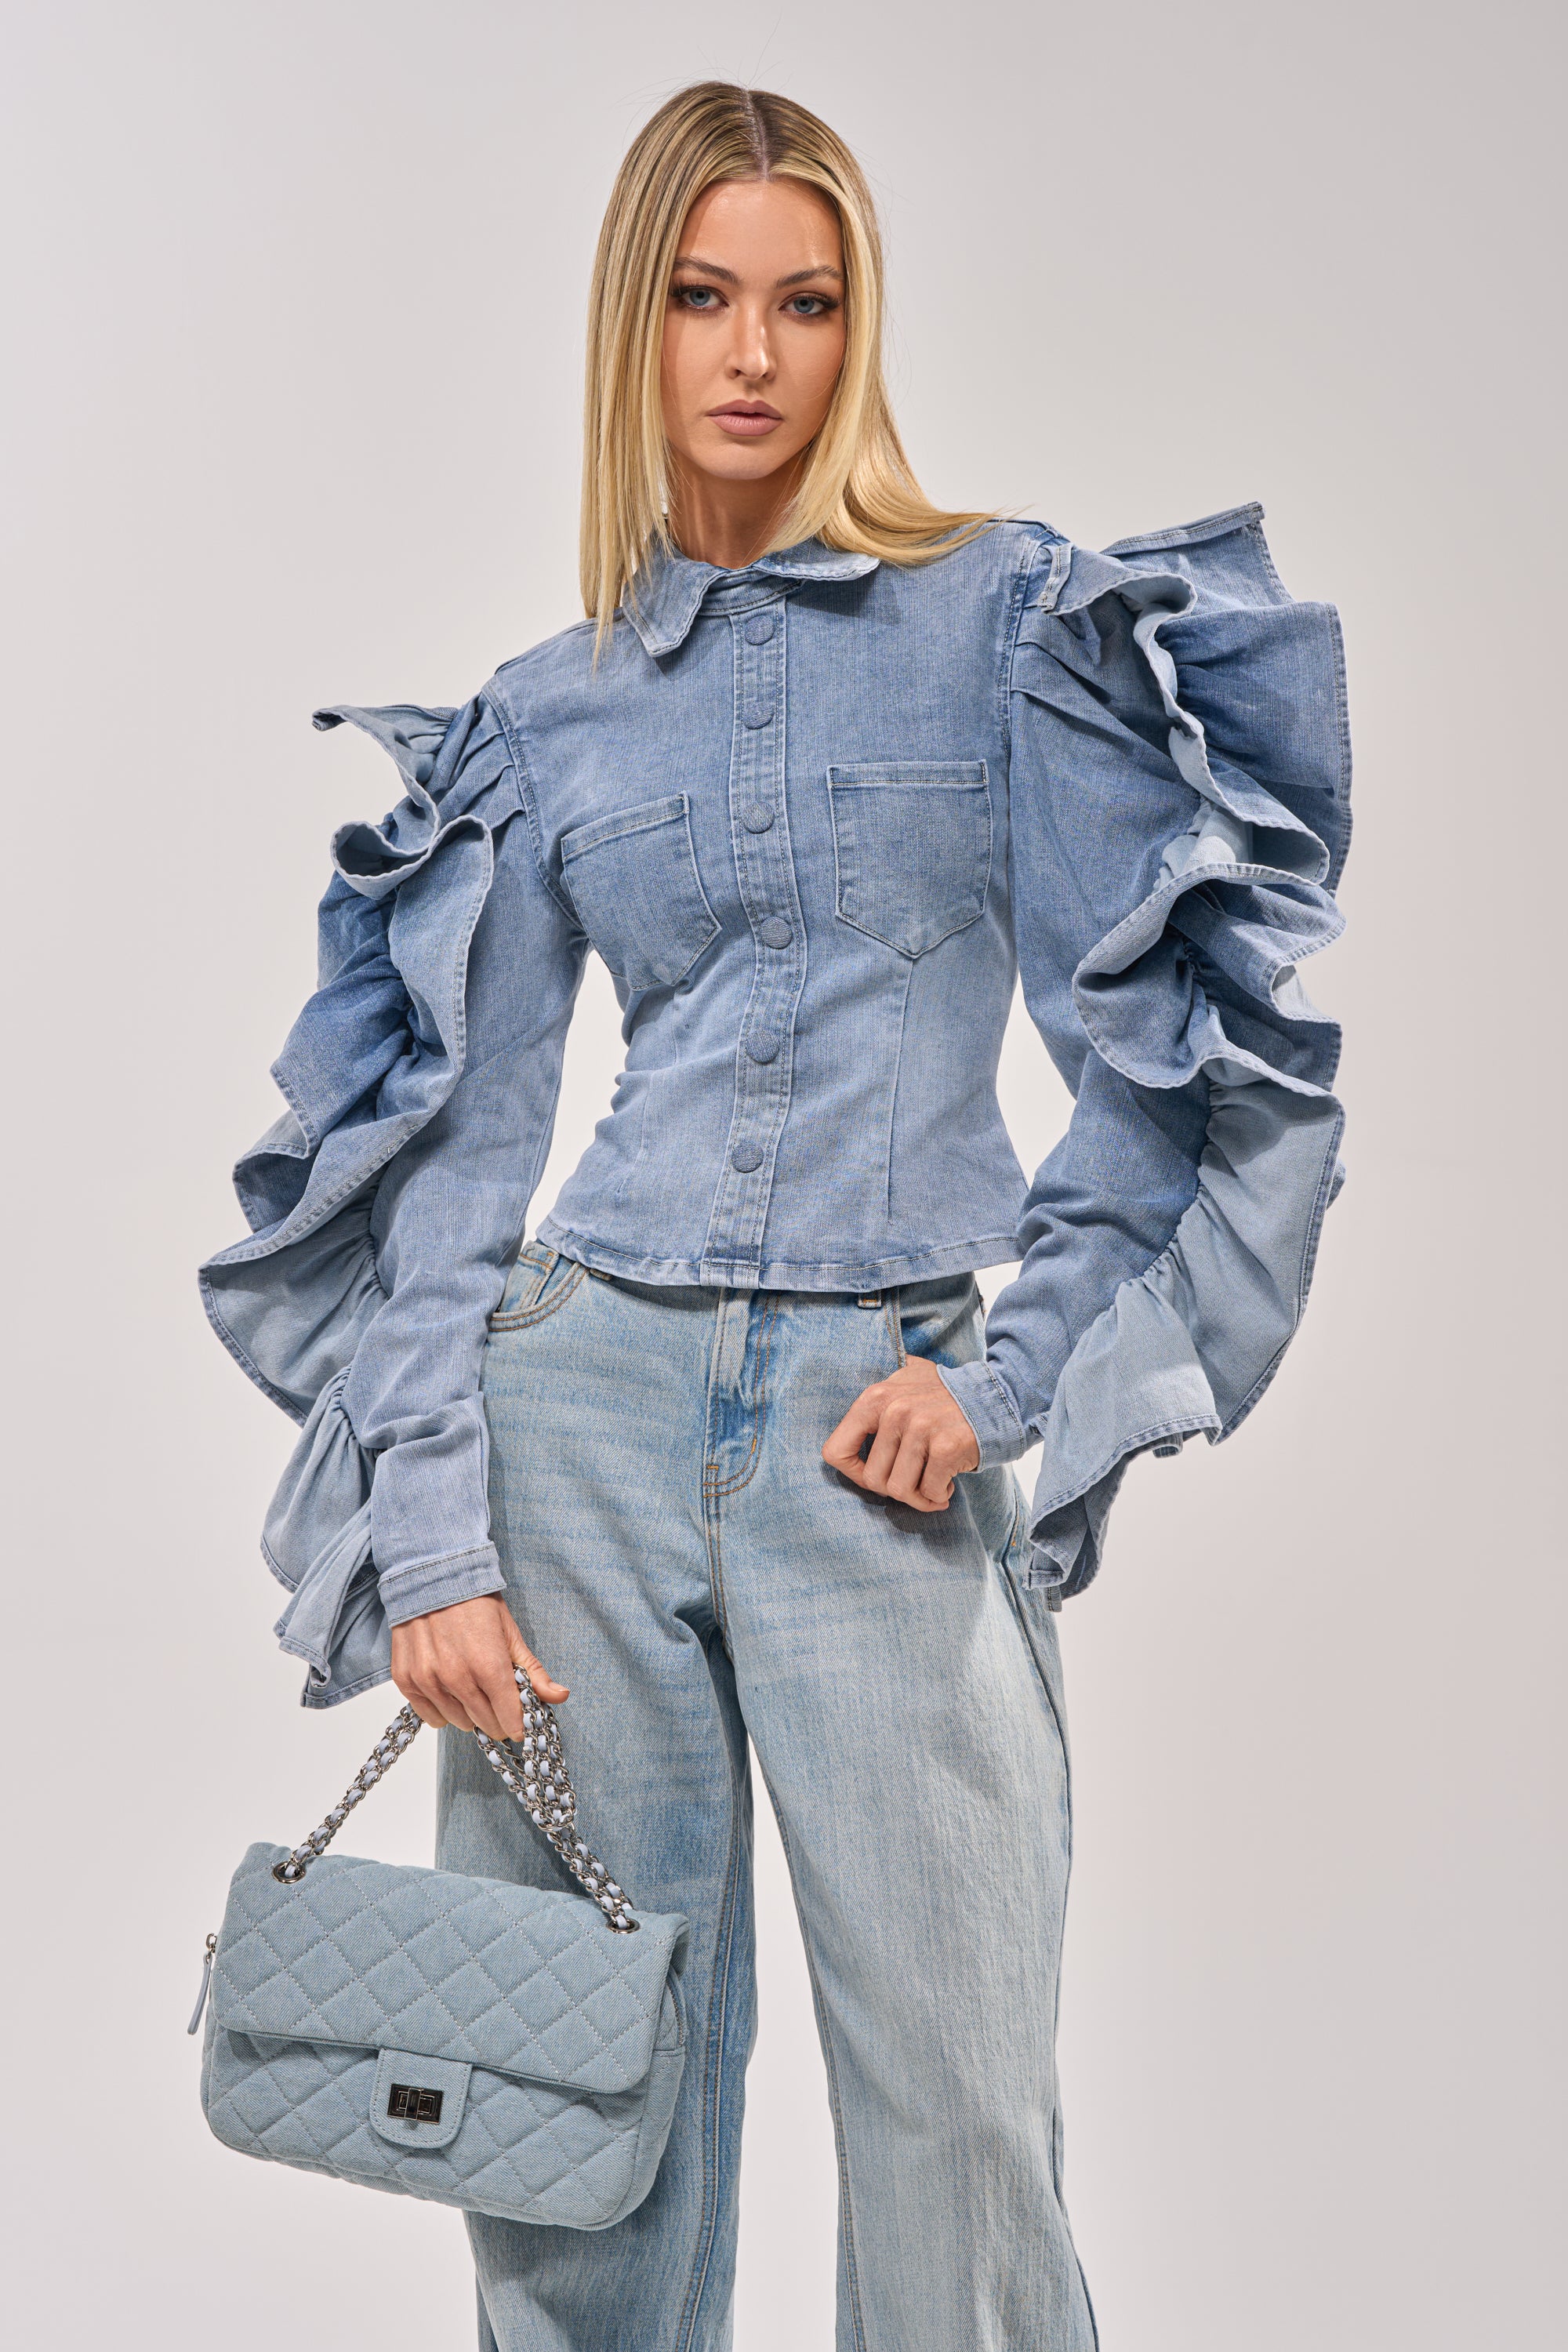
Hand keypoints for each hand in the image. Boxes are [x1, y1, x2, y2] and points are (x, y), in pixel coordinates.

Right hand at [390, 1594, 566, 1739]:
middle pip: (486, 1724)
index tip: (520, 1723)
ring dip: (469, 1714)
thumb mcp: (510, 1633)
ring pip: (458, 1723)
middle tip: (498, 1702)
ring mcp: (428, 1680)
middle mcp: (456, 1677)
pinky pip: (430, 1716)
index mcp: (488, 1665)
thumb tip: (561, 1696)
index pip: (509, 1718)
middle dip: (497, 1718)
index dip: (518, 1723)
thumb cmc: (474, 1603)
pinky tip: (449, 1692)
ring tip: (471, 1689)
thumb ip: (533, 1671)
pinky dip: (442, 1711)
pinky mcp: (406, 1680)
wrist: (432, 1578)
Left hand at [822, 1357, 980, 1512]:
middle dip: (895, 1488)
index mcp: (874, 1399)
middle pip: (872, 1480)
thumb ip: (874, 1406)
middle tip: (914, 1481)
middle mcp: (894, 1411)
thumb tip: (841, 1446)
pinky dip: (938, 1496)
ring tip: (932, 1484)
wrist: (997, 1395)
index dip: (853, 1473)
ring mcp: (921, 1429)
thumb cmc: (944, 1396)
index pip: (835, 1452)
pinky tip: (948, 1484)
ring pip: (899, 1490)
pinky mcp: (946, 1447)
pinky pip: (929, 1491)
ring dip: (918, 1496)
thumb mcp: (901, 1384)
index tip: (874, 1475)